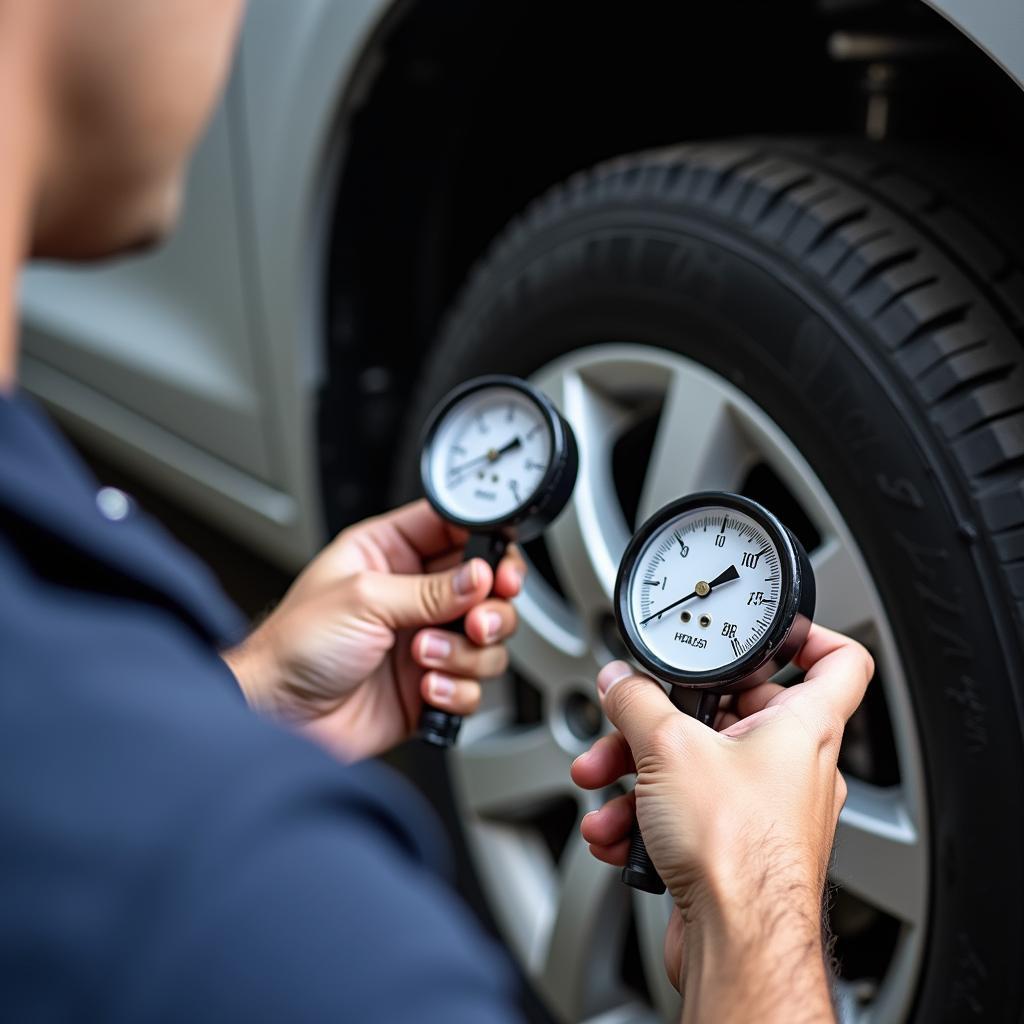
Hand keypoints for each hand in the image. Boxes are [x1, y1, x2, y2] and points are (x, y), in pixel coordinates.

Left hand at [224, 500, 524, 760]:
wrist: (279, 716)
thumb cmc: (294, 647)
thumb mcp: (363, 600)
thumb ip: (430, 589)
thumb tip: (480, 576)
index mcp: (389, 554)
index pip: (454, 531)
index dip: (485, 544)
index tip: (499, 565)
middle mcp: (412, 595)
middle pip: (486, 589)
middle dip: (491, 607)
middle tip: (477, 620)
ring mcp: (424, 641)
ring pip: (487, 640)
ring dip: (465, 653)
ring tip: (425, 657)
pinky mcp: (431, 684)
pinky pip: (474, 684)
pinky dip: (457, 688)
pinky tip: (425, 687)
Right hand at [571, 626, 871, 1020]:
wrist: (735, 942)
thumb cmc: (738, 852)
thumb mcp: (669, 747)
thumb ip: (637, 702)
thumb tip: (621, 682)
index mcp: (801, 725)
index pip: (837, 659)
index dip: (808, 633)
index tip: (768, 628)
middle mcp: (791, 765)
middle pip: (731, 714)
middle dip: (663, 721)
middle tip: (629, 724)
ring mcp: (764, 809)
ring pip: (696, 767)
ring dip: (639, 774)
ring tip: (604, 785)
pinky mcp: (734, 847)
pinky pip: (686, 811)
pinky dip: (646, 816)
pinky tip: (616, 831)